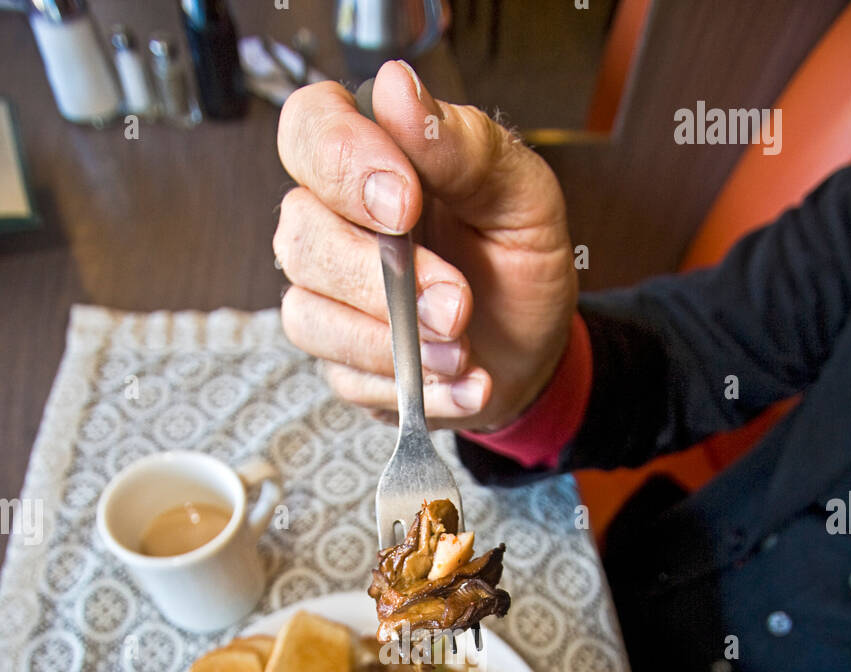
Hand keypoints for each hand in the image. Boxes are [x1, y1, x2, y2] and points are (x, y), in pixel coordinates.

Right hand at [274, 60, 577, 430]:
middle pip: (301, 235)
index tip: (406, 204)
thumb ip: (465, 145)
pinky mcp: (340, 361)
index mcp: (371, 158)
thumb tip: (397, 90)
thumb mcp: (522, 195)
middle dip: (382, 279)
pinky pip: (347, 378)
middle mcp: (333, 222)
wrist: (534, 350)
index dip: (344, 163)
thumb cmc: (519, 262)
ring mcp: (329, 296)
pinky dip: (415, 388)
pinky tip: (465, 381)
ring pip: (310, 315)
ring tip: (465, 351)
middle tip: (456, 304)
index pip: (309, 129)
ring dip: (396, 343)